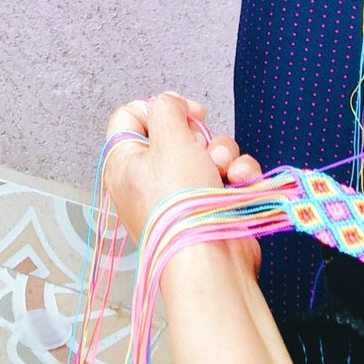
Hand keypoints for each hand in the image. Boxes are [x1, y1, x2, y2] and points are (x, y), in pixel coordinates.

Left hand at [104, 94, 263, 273]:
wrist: (210, 261)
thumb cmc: (181, 203)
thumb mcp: (169, 139)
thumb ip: (166, 109)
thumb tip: (169, 103)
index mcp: (123, 161)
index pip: (130, 116)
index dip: (157, 107)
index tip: (181, 112)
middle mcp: (147, 178)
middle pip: (175, 133)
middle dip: (198, 135)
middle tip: (202, 146)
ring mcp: (180, 194)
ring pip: (206, 151)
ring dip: (223, 153)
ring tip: (224, 169)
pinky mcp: (209, 205)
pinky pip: (225, 175)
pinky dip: (236, 175)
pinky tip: (240, 182)